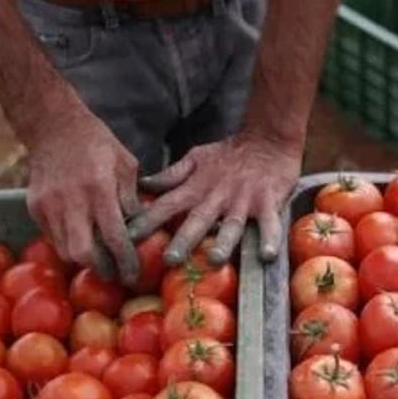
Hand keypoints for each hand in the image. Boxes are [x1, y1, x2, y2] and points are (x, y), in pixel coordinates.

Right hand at [24, 114, 142, 284]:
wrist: (53, 126)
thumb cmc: (96, 144)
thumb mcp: (125, 165)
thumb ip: (131, 199)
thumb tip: (137, 229)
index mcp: (99, 189)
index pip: (114, 238)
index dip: (125, 261)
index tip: (134, 274)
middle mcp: (71, 201)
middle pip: (83, 254)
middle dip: (102, 269)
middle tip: (115, 273)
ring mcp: (49, 206)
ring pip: (65, 251)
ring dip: (85, 259)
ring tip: (100, 258)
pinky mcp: (34, 208)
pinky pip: (52, 238)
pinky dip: (68, 243)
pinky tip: (81, 238)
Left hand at [128, 131, 300, 266]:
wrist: (268, 138)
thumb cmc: (229, 153)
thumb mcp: (196, 158)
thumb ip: (172, 175)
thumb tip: (144, 184)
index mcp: (197, 187)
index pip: (167, 205)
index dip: (147, 221)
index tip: (128, 238)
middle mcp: (217, 197)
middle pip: (198, 220)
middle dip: (184, 239)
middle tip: (169, 260)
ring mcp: (243, 201)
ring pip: (232, 225)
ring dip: (224, 242)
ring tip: (215, 260)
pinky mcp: (269, 203)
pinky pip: (270, 224)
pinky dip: (270, 239)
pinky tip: (266, 255)